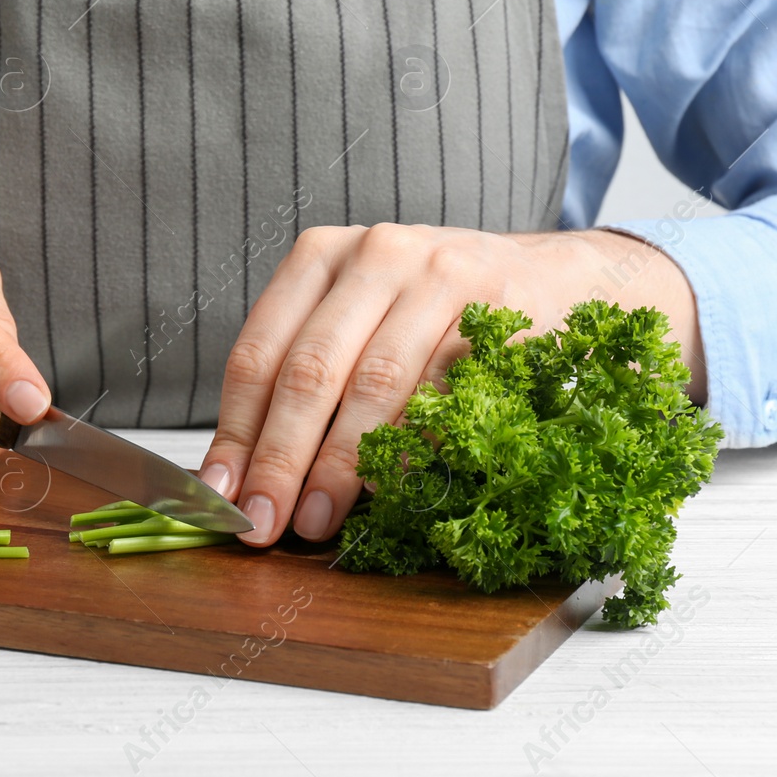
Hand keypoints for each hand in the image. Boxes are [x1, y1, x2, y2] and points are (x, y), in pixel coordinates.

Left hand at [197, 224, 702, 546]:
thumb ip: (305, 384)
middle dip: (280, 458)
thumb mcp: (360, 323)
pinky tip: (388, 493)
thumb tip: (242, 479)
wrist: (556, 280)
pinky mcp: (496, 308)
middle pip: (310, 371)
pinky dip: (412, 450)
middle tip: (263, 522)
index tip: (220, 496)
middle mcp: (375, 254)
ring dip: (341, 465)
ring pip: (373, 383)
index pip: (259, 353)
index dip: (236, 432)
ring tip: (317, 520)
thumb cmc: (435, 316)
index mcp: (321, 257)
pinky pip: (443, 392)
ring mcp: (439, 275)